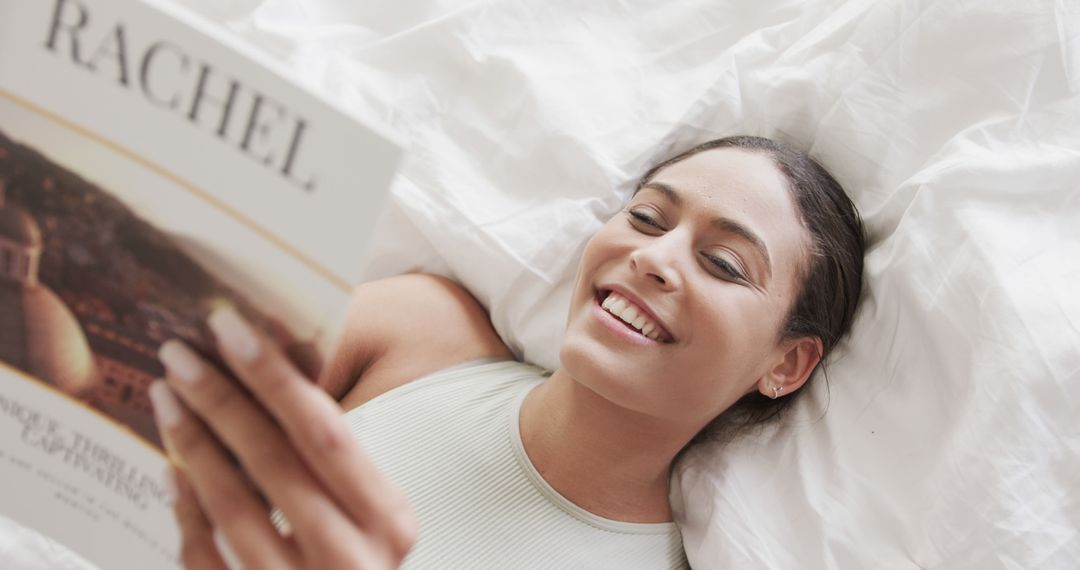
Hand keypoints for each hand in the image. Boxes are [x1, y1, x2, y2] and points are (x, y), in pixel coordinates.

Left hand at [150, 307, 416, 568]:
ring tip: (166, 397)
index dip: (275, 378)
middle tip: (179, 353)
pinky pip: (206, 558)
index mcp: (391, 522)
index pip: (326, 433)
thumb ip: (329, 444)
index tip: (229, 328)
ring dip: (193, 445)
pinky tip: (170, 466)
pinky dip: (185, 510)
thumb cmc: (356, 558)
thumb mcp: (365, 508)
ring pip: (234, 508)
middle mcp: (355, 561)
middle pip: (276, 463)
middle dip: (222, 400)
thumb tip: (281, 353)